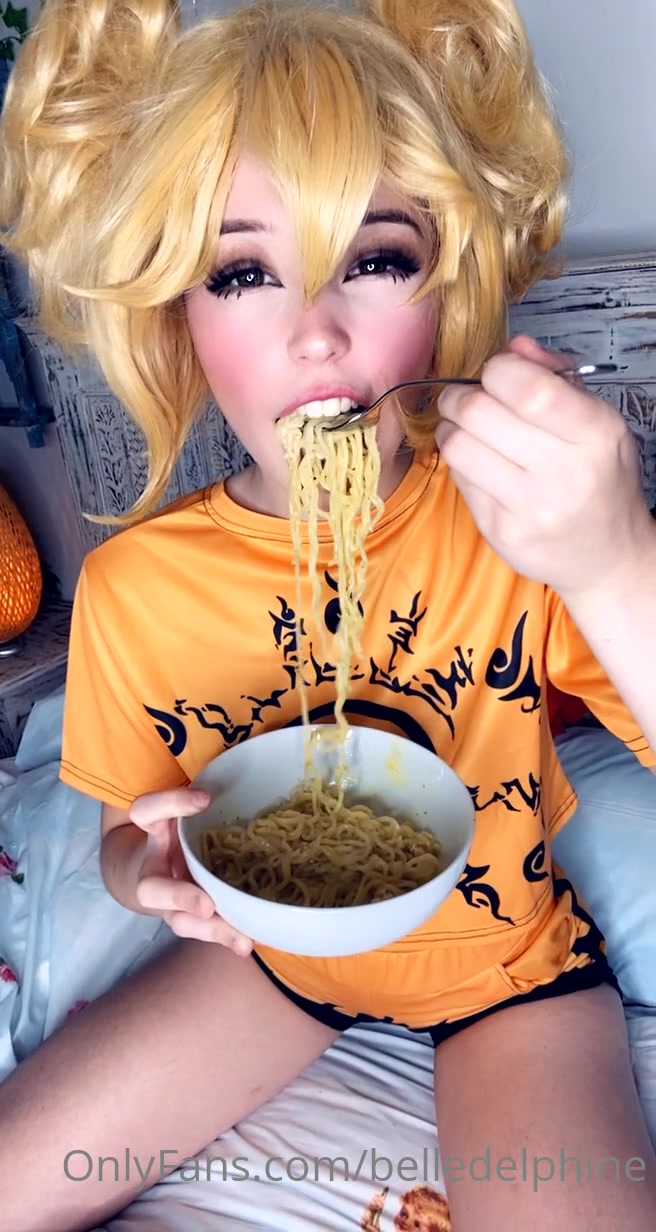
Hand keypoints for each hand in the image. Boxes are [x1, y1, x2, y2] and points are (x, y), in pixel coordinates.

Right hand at [131, 788, 252, 954]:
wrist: (155, 861)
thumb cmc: (177, 824)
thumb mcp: (182, 802)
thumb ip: (197, 793)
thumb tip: (236, 776)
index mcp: (151, 832)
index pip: (147, 812)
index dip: (173, 804)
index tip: (204, 798)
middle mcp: (154, 870)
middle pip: (152, 889)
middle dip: (179, 897)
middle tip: (206, 906)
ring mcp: (169, 900)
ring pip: (180, 921)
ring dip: (210, 930)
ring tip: (241, 939)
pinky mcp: (188, 917)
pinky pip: (203, 931)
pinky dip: (226, 938)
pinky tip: (246, 944)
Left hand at [435, 335, 652, 597]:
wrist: (607, 556)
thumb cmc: (600, 477)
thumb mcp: (598, 421)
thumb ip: (556, 377)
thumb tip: (514, 347)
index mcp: (596, 434)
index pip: (528, 390)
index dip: (497, 370)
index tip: (494, 373)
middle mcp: (565, 473)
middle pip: (480, 413)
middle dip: (460, 396)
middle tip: (463, 398)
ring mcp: (530, 508)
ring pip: (458, 446)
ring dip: (450, 428)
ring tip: (464, 428)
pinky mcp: (501, 533)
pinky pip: (459, 480)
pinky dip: (458, 462)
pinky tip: (475, 461)